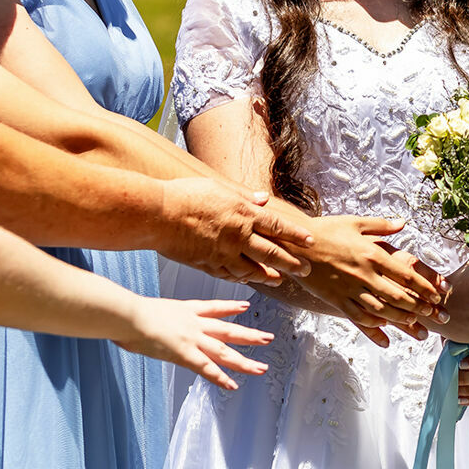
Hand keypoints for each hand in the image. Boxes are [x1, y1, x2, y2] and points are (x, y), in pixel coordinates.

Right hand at [115, 298, 271, 390]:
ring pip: (224, 351)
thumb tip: (140, 322)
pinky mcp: (185, 354)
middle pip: (227, 330)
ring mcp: (192, 339)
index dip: (230, 307)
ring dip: (243, 361)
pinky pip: (207, 369)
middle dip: (248, 335)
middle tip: (267, 338)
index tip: (244, 306)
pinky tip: (232, 385)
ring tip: (261, 367)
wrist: (128, 314)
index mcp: (185, 310)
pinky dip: (220, 378)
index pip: (213, 307)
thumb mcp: (146, 308)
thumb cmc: (129, 313)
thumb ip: (151, 316)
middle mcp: (194, 323)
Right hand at [159, 177, 314, 285]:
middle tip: (307, 270)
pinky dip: (243, 279)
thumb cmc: (186, 195)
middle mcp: (238, 236)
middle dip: (292, 263)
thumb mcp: (219, 187)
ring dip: (269, 276)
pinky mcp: (208, 265)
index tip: (311, 242)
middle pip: (272, 253)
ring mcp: (223, 253)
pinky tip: (249, 281)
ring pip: (253, 270)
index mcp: (243, 214)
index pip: (277, 226)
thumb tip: (263, 199)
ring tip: (280, 280)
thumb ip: (243, 197)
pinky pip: (231, 275)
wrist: (158, 215)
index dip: (296, 235)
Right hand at [296, 215, 446, 345]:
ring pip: (381, 310)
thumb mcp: (355, 223)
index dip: (425, 286)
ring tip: (415, 323)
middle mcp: (365, 274)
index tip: (439, 293)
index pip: (406, 274)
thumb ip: (382, 226)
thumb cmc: (326, 230)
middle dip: (419, 307)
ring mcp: (350, 289)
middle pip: (398, 296)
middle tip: (434, 314)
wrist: (294, 244)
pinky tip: (385, 334)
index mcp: (372, 254)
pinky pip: (358, 317)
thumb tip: (403, 223)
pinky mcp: (336, 300)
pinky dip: (374, 328)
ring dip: (401, 319)